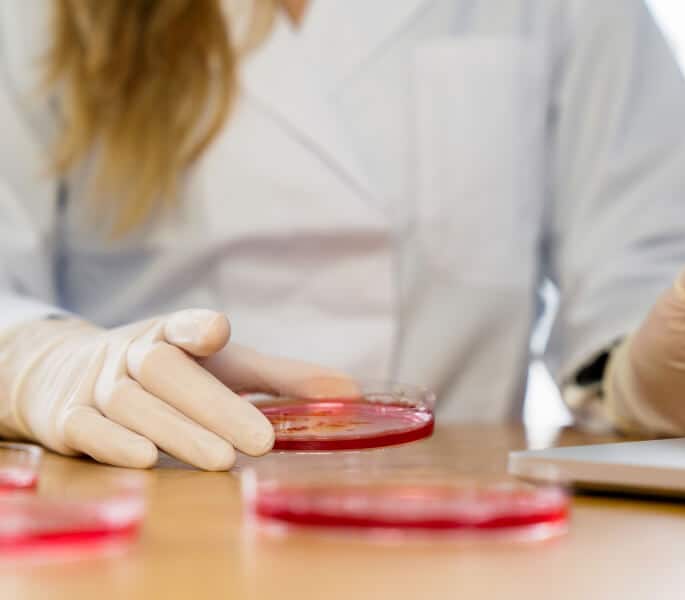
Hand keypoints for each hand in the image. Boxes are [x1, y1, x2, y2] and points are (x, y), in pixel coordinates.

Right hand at [0, 309, 352, 469]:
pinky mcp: (67, 418)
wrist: (66, 376)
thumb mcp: (223, 368)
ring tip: (221, 459)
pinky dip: (115, 443)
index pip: (182, 325)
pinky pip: (88, 429)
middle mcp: (131, 354)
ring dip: (177, 431)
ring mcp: (97, 385)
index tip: (217, 332)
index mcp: (171, 335)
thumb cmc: (171, 374)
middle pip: (165, 370)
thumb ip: (283, 380)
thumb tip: (351, 394)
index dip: (196, 326)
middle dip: (213, 405)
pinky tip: (146, 459)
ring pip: (132, 404)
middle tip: (261, 440)